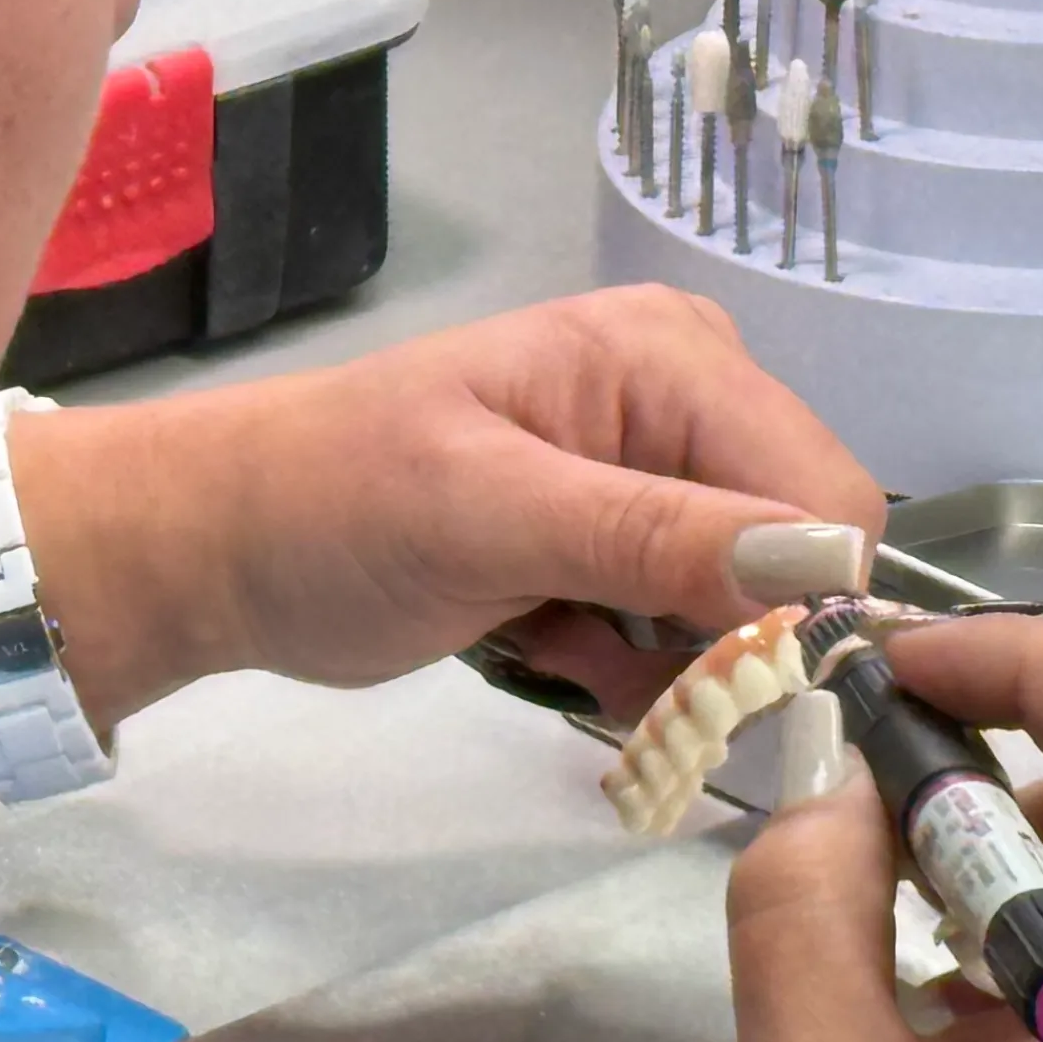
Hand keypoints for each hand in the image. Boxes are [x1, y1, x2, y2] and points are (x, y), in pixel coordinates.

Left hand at [78, 286, 884, 716]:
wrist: (221, 545)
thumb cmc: (334, 507)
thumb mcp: (487, 516)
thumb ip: (653, 534)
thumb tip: (814, 562)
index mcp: (671, 354)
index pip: (821, 492)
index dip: (803, 602)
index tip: (729, 687)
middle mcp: (690, 395)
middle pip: (799, 551)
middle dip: (729, 638)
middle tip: (615, 673)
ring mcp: (661, 467)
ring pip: (754, 602)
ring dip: (678, 662)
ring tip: (565, 651)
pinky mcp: (630, 535)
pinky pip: (697, 624)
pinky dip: (642, 665)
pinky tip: (559, 650)